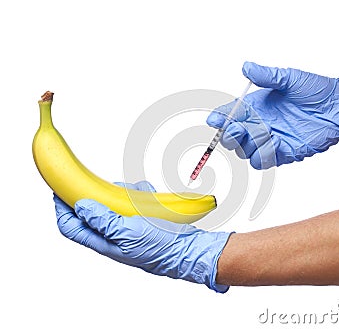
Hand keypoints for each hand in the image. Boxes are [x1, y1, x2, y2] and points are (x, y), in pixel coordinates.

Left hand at [54, 181, 231, 292]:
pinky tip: (148, 195)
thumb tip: (80, 206)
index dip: (62, 208)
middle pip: (90, 211)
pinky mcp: (140, 219)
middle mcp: (112, 235)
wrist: (189, 249)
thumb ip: (102, 220)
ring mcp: (127, 226)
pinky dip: (138, 194)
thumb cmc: (160, 247)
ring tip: (133, 191)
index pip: (71, 226)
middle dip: (94, 194)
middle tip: (94, 181)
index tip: (58, 189)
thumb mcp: (128, 233)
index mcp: (104, 242)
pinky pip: (132, 201)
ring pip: (112, 203)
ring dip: (121, 193)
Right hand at [207, 62, 338, 168]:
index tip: (214, 119)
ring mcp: (269, 140)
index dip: (220, 118)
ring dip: (250, 144)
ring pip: (245, 151)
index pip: (231, 114)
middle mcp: (259, 124)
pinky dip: (264, 154)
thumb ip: (266, 75)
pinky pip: (263, 160)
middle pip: (233, 137)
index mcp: (256, 107)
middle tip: (237, 128)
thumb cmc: (317, 91)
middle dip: (230, 135)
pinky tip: (276, 141)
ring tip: (264, 131)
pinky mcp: (282, 153)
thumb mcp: (289, 78)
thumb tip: (246, 67)